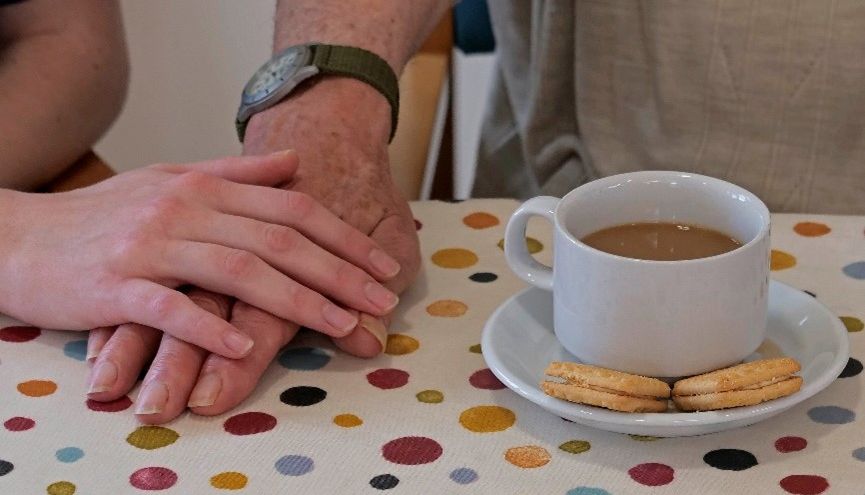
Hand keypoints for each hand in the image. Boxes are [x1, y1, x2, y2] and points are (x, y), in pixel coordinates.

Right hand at [87, 78, 420, 422]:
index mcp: (204, 187)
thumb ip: (237, 175)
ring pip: (237, 270)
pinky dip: (209, 326)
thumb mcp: (172, 181)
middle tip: (382, 301)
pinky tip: (245, 343)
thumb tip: (296, 162)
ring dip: (296, 301)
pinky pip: (170, 307)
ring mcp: (150, 247)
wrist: (20, 238)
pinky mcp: (115, 286)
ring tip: (341, 325)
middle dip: (339, 273)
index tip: (384, 264)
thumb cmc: (104, 215)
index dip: (344, 237)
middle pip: (278, 240)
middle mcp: (184, 210)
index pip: (292, 208)